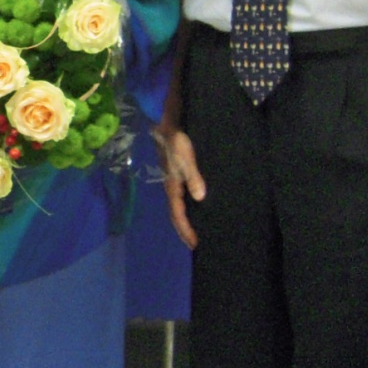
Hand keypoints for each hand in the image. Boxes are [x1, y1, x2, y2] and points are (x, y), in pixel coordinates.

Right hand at [152, 124, 205, 248]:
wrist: (168, 122)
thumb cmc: (176, 139)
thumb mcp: (185, 156)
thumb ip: (192, 176)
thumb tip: (199, 198)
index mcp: (172, 186)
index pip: (177, 214)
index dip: (185, 230)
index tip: (195, 245)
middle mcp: (172, 186)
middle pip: (177, 213)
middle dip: (184, 229)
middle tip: (195, 244)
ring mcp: (174, 180)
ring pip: (180, 205)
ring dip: (187, 219)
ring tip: (197, 230)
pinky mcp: (179, 173)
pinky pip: (183, 196)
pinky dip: (190, 207)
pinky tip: (198, 206)